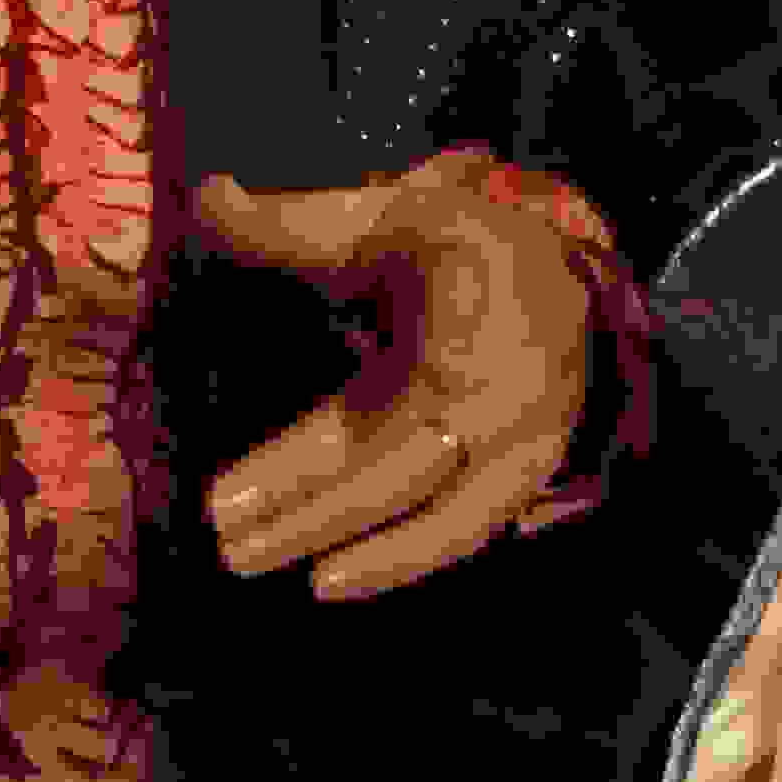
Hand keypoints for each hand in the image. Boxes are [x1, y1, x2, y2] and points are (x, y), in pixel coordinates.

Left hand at [189, 162, 591, 597]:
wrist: (572, 273)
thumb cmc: (471, 243)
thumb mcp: (394, 218)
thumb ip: (302, 225)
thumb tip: (210, 197)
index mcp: (463, 347)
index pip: (369, 428)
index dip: (294, 468)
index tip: (220, 500)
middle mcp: (498, 413)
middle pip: (399, 485)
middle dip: (313, 522)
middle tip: (232, 552)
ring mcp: (525, 454)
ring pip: (447, 525)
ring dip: (375, 561)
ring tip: (305, 583)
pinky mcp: (532, 476)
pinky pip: (472, 529)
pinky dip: (414, 556)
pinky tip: (352, 574)